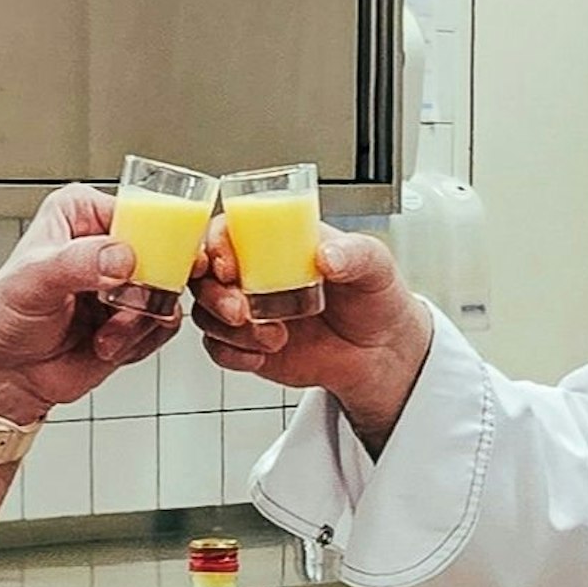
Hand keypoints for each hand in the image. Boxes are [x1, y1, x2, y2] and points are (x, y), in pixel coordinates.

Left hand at [0, 183, 181, 424]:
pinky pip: (164, 325)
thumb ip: (76, 262)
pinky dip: (140, 341)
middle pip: (163, 252)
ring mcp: (126, 281)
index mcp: (81, 213)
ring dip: (138, 322)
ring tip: (102, 334)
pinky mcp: (137, 316)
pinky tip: (106, 344)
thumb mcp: (31, 281)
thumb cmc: (3, 319)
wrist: (6, 376)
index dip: (152, 238)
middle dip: (147, 290)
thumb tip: (120, 258)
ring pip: (166, 293)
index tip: (139, 269)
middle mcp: (108, 243)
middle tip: (121, 308)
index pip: (138, 211)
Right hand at [191, 221, 432, 448]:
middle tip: (242, 311)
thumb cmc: (375, 296)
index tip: (227, 267)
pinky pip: (220, 349)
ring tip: (273, 338)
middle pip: (205, 276)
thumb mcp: (375, 264)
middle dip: (215, 295)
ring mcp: (249, 310)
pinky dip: (233, 354)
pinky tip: (261, 355)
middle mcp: (254, 273)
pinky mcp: (250, 345)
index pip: (226, 231)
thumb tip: (326, 256)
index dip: (214, 246)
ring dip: (228, 329)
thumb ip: (354, 254)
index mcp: (276, 241)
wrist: (382, 352)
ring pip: (206, 314)